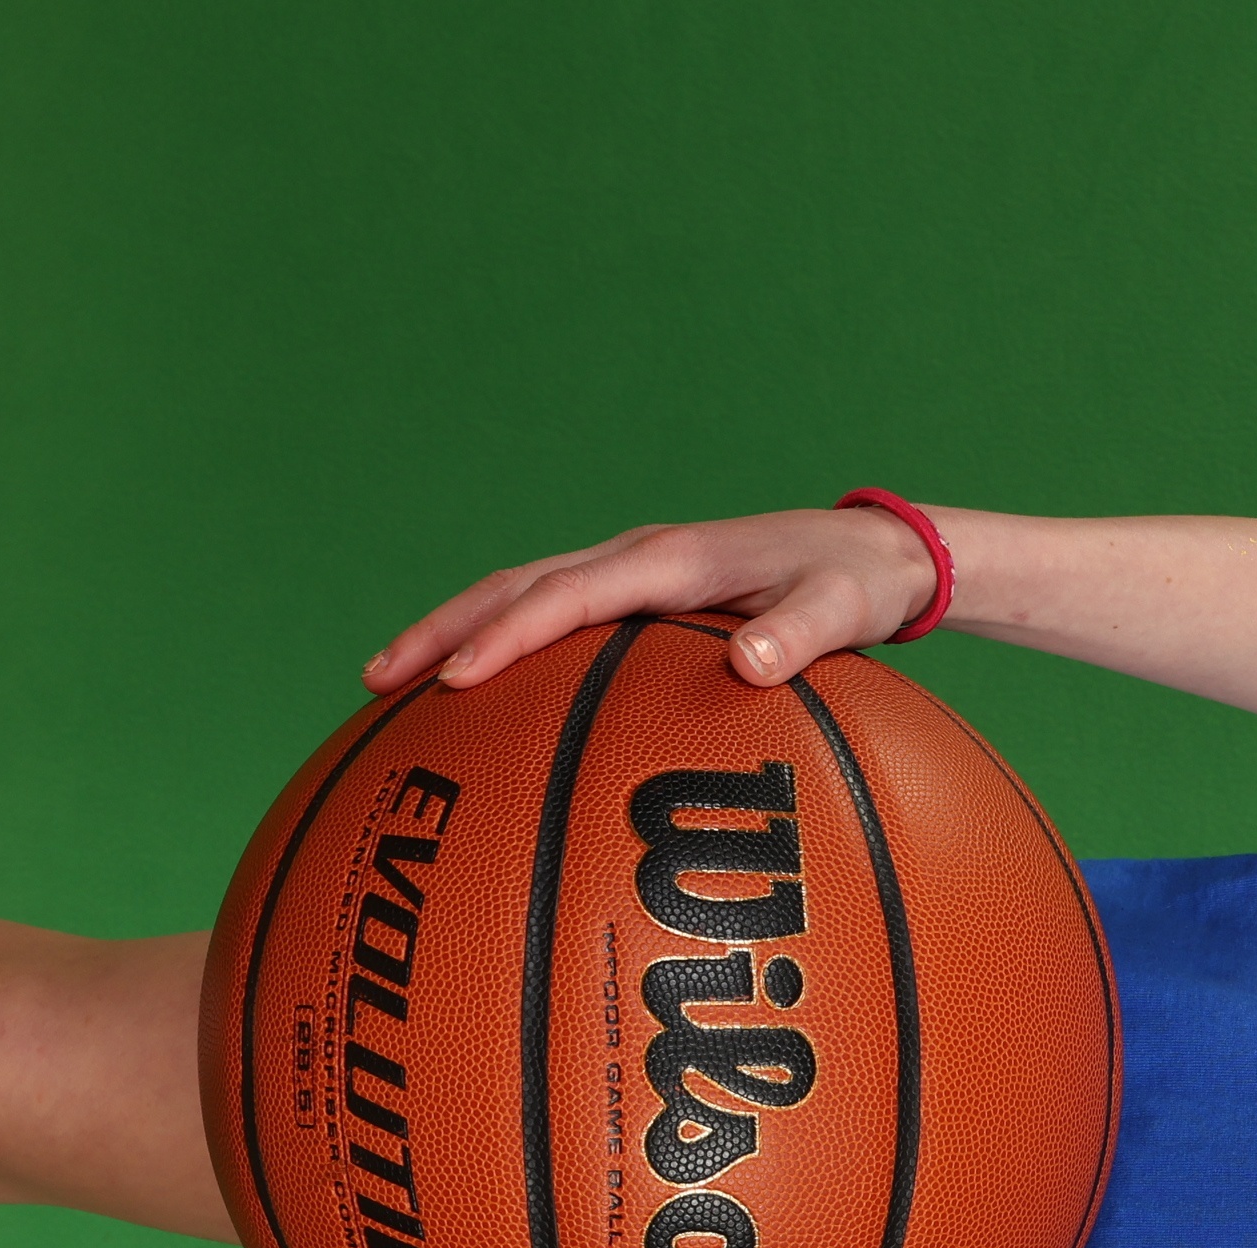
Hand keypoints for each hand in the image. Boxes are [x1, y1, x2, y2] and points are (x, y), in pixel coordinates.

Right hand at [363, 505, 942, 696]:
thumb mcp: (845, 608)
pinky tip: (476, 689)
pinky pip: (556, 612)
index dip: (509, 635)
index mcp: (675, 559)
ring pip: (524, 593)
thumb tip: (750, 664)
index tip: (456, 677)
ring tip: (391, 682)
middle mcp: (641, 557)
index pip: (569, 596)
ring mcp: (636, 572)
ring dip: (457, 629)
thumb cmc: (860, 583)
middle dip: (446, 627)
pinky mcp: (641, 593)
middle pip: (518, 586)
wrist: (878, 550)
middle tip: (378, 680)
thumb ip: (803, 636)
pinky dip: (504, 639)